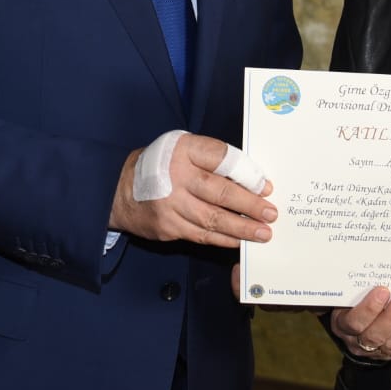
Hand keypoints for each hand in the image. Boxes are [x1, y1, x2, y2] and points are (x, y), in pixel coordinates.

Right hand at [108, 133, 275, 247]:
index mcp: (182, 149)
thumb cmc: (160, 165)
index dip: (248, 173)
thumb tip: (251, 179)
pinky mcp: (167, 227)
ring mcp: (170, 204)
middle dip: (250, 205)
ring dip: (242, 228)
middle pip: (220, 191)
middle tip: (271, 214)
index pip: (221, 158)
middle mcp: (175, 175)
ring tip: (263, 233)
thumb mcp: (182, 148)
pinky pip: (201, 235)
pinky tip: (239, 241)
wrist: (119, 190)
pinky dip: (223, 239)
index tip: (266, 187)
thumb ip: (212, 159)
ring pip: (213, 219)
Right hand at [329, 287, 390, 361]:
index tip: (383, 290)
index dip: (370, 308)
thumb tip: (372, 274)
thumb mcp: (347, 296)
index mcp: (342, 325)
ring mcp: (375, 352)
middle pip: (375, 335)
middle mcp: (357, 343)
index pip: (355, 322)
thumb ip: (355, 289)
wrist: (357, 326)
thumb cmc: (353, 304)